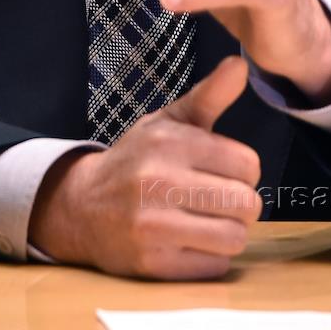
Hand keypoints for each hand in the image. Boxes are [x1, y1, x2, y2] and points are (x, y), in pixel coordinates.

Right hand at [27, 56, 261, 279]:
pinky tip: (190, 241)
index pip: (247, 164)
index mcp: (168, 141)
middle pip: (246, 204)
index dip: (244, 170)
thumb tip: (241, 63)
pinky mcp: (151, 264)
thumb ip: (210, 95)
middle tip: (221, 199)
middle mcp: (158, 180)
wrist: (82, 205)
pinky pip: (213, 267)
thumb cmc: (137, 159)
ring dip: (229, 232)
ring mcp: (152, 225)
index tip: (226, 171)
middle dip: (241, 203)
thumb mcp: (169, 121)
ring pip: (233, 238)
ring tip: (209, 220)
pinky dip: (209, 257)